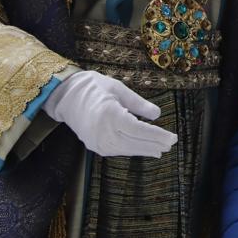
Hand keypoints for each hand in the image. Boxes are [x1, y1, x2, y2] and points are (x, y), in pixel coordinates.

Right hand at [43, 70, 176, 157]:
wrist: (66, 95)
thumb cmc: (94, 87)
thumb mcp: (119, 88)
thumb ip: (138, 103)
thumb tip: (157, 114)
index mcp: (109, 114)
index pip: (138, 129)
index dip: (156, 135)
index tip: (171, 137)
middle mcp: (102, 131)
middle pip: (134, 142)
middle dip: (154, 144)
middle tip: (170, 144)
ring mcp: (96, 141)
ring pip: (126, 149)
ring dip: (144, 150)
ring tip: (160, 149)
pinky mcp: (94, 146)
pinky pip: (117, 150)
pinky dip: (131, 150)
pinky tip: (142, 148)